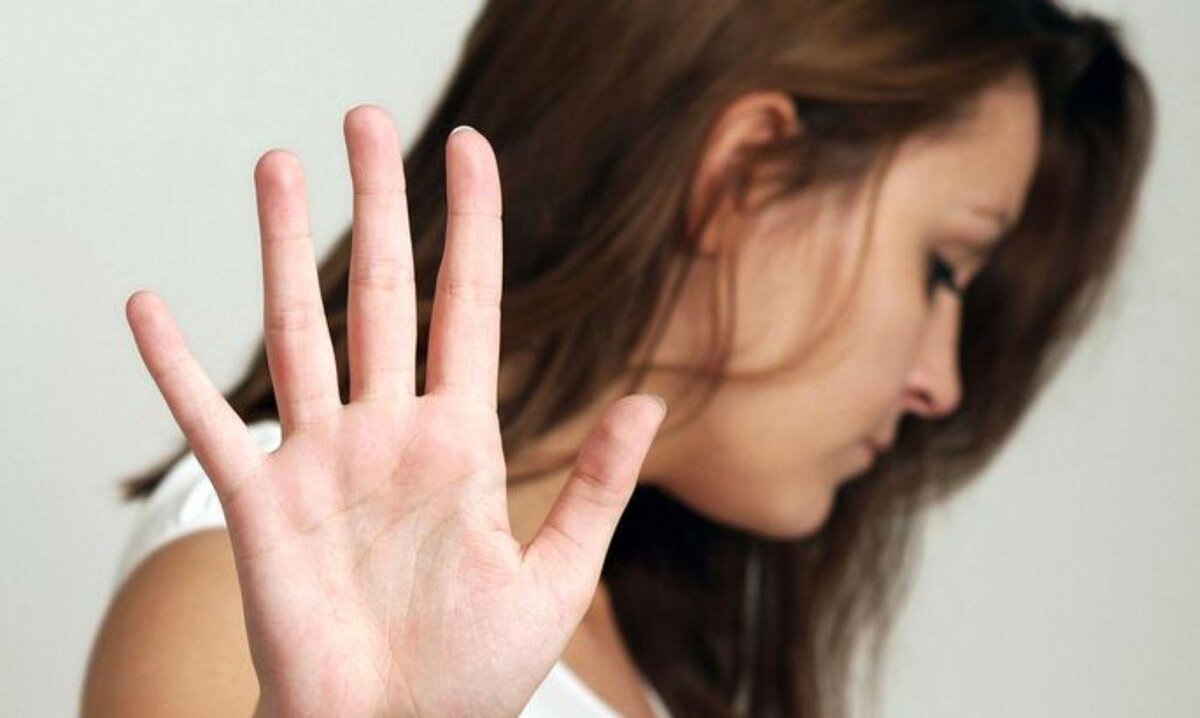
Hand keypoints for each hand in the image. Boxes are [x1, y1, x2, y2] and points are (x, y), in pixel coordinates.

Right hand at [124, 104, 666, 716]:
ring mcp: (321, 462)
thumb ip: (596, 487)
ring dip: (279, 247)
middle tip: (362, 117)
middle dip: (374, 203)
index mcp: (461, 444)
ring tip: (273, 164)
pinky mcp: (262, 506)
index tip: (468, 149)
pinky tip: (152, 308)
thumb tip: (649, 401)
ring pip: (298, 330)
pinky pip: (209, 425)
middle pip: (378, 292)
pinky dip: (176, 370)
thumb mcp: (556, 579)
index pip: (467, 308)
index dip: (471, 226)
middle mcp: (388, 433)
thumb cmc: (472, 677)